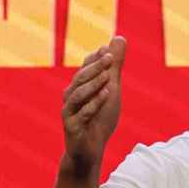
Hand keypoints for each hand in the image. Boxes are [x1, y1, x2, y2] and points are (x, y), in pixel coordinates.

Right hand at [61, 36, 126, 170]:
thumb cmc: (99, 118)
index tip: (107, 48)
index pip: (85, 68)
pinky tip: (106, 95)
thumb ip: (114, 66)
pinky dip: (94, 104)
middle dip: (95, 67)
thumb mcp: (111, 89)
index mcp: (78, 87)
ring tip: (108, 76)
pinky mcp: (72, 128)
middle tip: (109, 57)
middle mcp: (70, 97)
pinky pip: (82, 114)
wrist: (90, 150)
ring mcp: (69, 113)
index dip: (95, 58)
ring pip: (78, 95)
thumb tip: (119, 37)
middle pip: (80, 78)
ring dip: (93, 84)